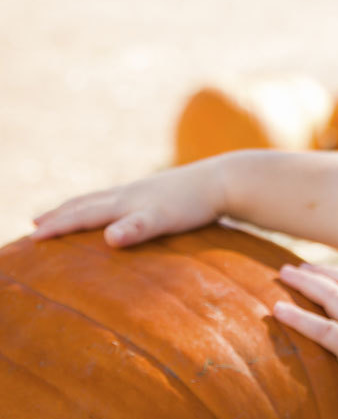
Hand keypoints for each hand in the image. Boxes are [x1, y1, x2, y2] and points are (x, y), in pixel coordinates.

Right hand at [31, 159, 226, 246]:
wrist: (226, 180)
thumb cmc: (195, 203)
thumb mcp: (164, 219)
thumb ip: (136, 229)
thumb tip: (108, 238)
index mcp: (125, 202)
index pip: (82, 215)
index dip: (57, 227)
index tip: (31, 238)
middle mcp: (130, 192)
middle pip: (87, 203)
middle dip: (61, 214)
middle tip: (35, 223)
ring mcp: (145, 190)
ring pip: (104, 198)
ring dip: (81, 206)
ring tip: (67, 212)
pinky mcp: (160, 192)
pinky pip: (123, 198)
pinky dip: (107, 205)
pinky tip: (116, 209)